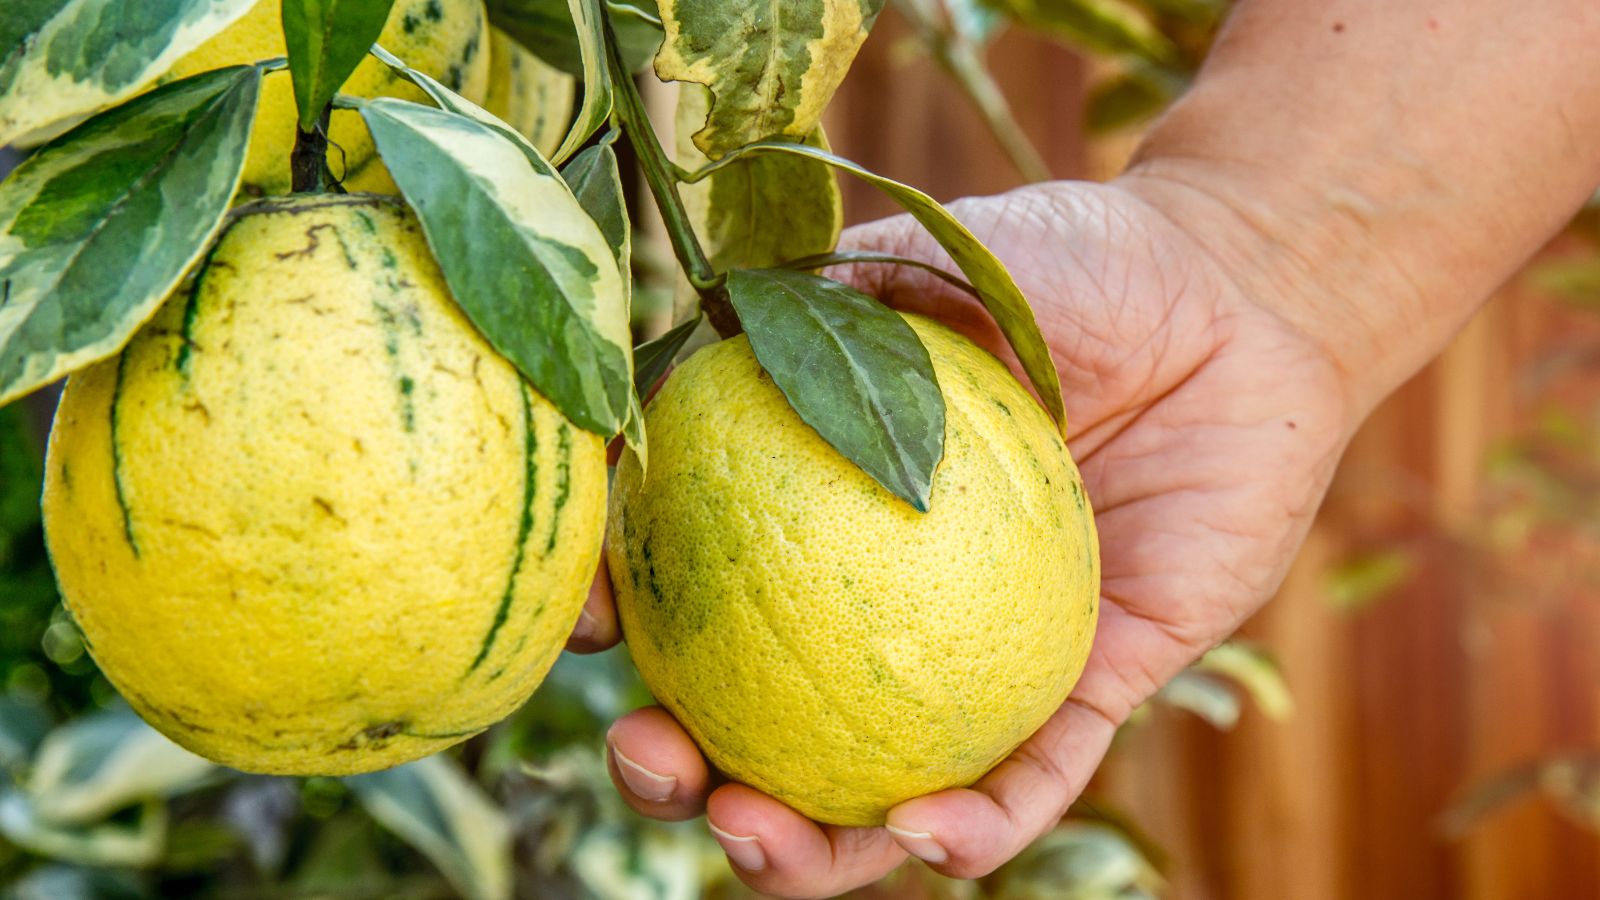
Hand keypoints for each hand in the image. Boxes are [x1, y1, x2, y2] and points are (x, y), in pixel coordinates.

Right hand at [569, 178, 1356, 896]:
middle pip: (764, 720)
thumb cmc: (1076, 264)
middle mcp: (890, 604)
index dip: (627, 621)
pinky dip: (976, 825)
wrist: (1237, 296)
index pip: (699, 587)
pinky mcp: (1090, 688)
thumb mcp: (929, 261)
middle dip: (685, 771)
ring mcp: (984, 658)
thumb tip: (694, 324)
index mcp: (828, 514)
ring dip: (806, 849)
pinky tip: (928, 832)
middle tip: (651, 766)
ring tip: (755, 842)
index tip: (585, 625)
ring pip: (878, 790)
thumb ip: (819, 302)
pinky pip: (1030, 781)